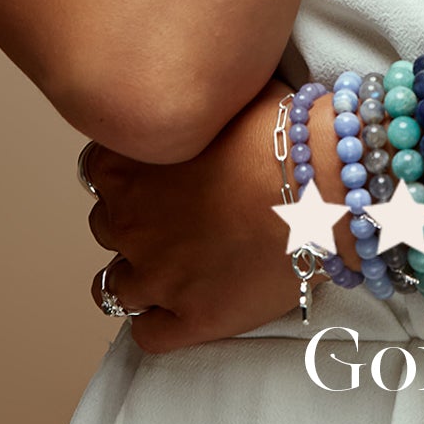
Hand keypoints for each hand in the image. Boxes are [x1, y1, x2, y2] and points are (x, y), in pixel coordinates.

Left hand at [84, 79, 307, 353]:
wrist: (325, 191)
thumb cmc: (286, 137)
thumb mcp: (228, 93)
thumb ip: (194, 101)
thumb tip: (201, 89)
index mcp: (128, 165)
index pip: (97, 170)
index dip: (129, 173)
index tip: (157, 174)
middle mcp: (130, 222)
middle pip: (106, 227)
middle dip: (137, 223)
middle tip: (178, 218)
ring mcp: (158, 276)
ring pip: (113, 287)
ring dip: (139, 276)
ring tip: (176, 268)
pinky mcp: (190, 318)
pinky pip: (147, 334)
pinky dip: (158, 323)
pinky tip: (184, 307)